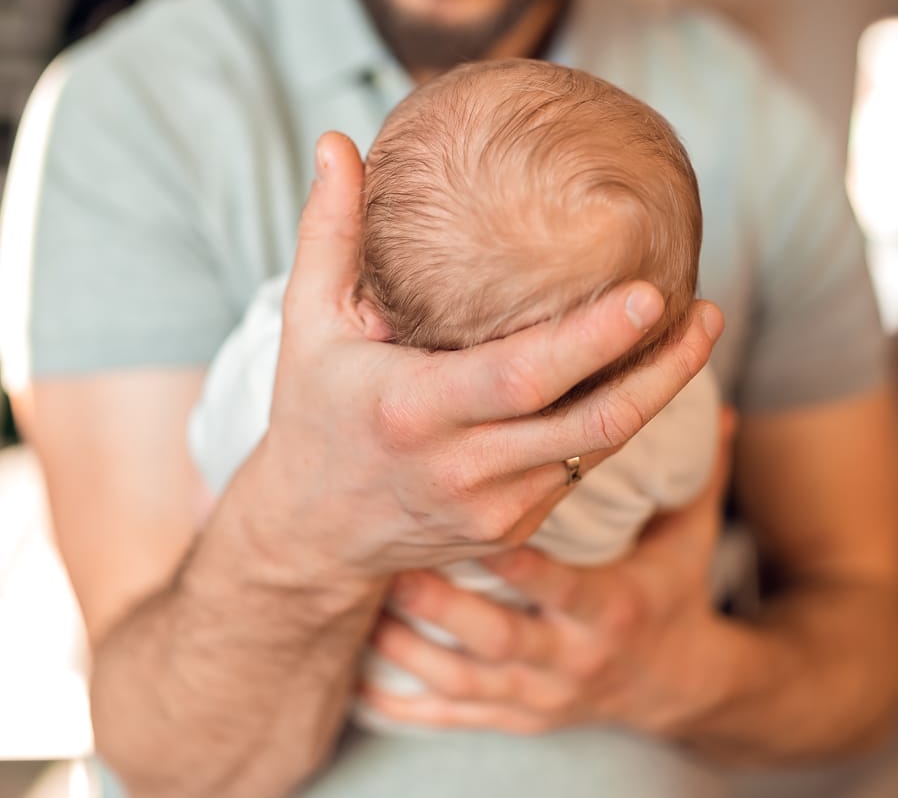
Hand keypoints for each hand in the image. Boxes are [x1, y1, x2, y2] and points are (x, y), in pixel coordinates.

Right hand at [250, 131, 723, 585]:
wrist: (312, 534)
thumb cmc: (313, 409)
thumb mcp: (307, 320)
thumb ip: (329, 230)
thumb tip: (339, 142)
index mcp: (414, 410)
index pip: (523, 377)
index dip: (593, 339)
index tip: (653, 292)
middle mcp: (462, 468)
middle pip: (589, 424)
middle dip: (662, 370)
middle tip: (709, 310)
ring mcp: (493, 507)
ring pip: (599, 452)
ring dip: (659, 394)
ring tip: (702, 332)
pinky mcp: (514, 526)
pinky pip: (583, 471)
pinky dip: (621, 424)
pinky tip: (651, 376)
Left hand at [358, 410, 737, 735]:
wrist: (682, 687)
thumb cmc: (674, 587)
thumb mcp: (689, 533)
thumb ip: (695, 466)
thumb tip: (715, 398)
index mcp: (610, 608)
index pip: (555, 580)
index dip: (511, 558)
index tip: (463, 521)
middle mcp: (572, 659)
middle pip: (496, 636)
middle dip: (443, 606)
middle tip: (390, 565)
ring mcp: (541, 694)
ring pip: (463, 679)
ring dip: (410, 650)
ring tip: (364, 610)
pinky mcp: (518, 716)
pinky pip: (453, 716)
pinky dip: (406, 705)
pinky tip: (360, 685)